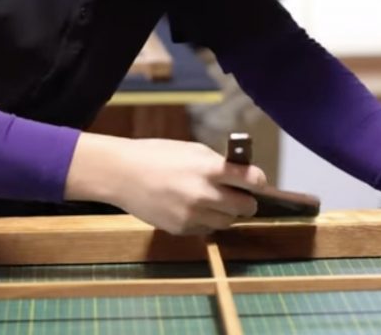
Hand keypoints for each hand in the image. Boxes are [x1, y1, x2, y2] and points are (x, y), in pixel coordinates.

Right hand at [65, 133, 266, 234]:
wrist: (123, 174)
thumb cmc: (158, 156)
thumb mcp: (193, 150)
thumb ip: (219, 164)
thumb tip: (242, 174)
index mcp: (210, 169)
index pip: (253, 180)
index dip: (258, 181)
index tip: (257, 182)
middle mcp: (205, 195)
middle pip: (246, 207)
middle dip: (246, 201)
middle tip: (241, 196)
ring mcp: (193, 215)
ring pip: (228, 222)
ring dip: (227, 213)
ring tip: (215, 202)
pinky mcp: (181, 229)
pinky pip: (206, 229)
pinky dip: (206, 221)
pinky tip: (193, 209)